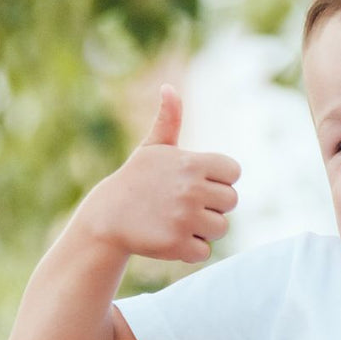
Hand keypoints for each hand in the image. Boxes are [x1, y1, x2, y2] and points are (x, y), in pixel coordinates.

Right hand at [85, 84, 240, 263]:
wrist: (107, 217)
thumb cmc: (136, 180)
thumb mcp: (152, 149)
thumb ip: (169, 120)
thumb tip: (169, 88)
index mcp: (192, 163)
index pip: (233, 172)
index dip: (219, 180)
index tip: (198, 183)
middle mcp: (192, 189)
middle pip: (231, 202)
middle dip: (213, 205)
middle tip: (186, 204)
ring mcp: (185, 218)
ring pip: (221, 228)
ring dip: (203, 228)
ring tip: (177, 220)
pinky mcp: (178, 244)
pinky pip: (205, 251)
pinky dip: (191, 249)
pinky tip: (171, 237)